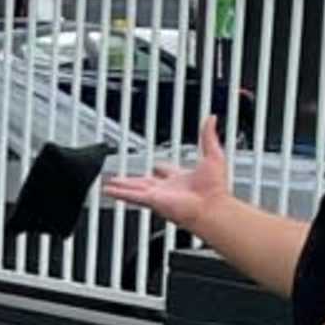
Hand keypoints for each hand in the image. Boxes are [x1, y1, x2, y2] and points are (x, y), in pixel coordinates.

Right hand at [103, 117, 232, 233]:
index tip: (155, 165)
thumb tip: (211, 119)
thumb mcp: (213, 155)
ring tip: (109, 184)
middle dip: (133, 180)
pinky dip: (119, 193)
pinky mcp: (152, 200)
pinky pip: (131, 195)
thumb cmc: (215, 188)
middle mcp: (168, 188)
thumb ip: (208, 136)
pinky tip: (108, 191)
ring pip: (134, 189)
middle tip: (121, 177)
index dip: (161, 167)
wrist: (211, 206)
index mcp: (182, 179)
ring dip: (122, 186)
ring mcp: (159, 195)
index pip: (167, 172)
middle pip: (145, 182)